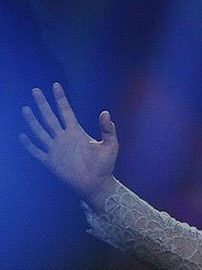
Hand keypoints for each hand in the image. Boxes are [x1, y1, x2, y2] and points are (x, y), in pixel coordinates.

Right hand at [19, 83, 118, 201]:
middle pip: (50, 117)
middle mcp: (64, 138)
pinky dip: (29, 144)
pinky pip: (36, 151)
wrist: (97, 184)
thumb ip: (108, 129)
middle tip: (35, 90)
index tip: (56, 85)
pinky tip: (22, 136)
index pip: (66, 111)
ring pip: (40, 131)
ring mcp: (56, 149)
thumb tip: (106, 112)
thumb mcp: (111, 145)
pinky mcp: (50, 162)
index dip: (61, 99)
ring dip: (32, 120)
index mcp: (77, 132)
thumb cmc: (105, 165)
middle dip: (43, 104)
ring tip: (25, 108)